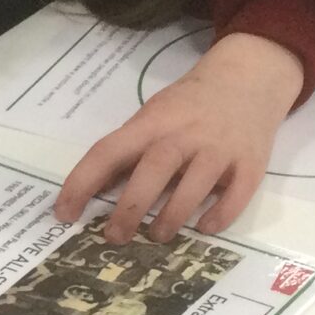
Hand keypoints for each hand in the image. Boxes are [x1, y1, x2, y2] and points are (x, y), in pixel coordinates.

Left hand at [56, 31, 303, 242]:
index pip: (109, 151)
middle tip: (114, 237)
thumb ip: (129, 150)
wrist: (249, 77)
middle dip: (129, 207)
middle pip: (153, 169)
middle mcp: (185, 134)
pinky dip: (220, 215)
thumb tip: (96, 190)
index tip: (64, 213)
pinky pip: (236, 195)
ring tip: (157, 236)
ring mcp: (220, 148)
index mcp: (153, 122)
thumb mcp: (154, 116)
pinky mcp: (251, 163)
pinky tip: (205, 227)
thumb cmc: (190, 104)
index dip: (82, 182)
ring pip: (194, 186)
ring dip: (172, 217)